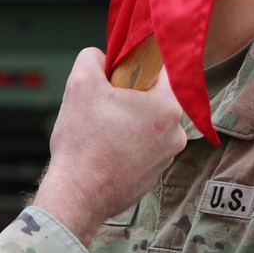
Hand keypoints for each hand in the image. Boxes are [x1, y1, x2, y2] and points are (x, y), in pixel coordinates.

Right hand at [32, 47, 186, 245]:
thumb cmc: (83, 142)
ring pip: (145, 123)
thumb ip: (93, 57)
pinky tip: (102, 150)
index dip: (134, 64)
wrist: (77, 195)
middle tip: (100, 104)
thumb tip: (101, 57)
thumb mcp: (81, 83)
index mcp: (167, 107)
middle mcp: (176, 134)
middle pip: (151, 97)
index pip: (160, 69)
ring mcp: (166, 157)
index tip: (114, 73)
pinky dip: (124, 144)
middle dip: (126, 96)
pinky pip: (141, 147)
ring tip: (98, 131)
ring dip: (124, 120)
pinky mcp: (153, 175)